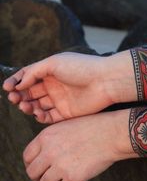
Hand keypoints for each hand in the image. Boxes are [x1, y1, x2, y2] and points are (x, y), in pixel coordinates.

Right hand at [3, 52, 135, 122]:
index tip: (7, 88)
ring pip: (38, 105)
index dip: (16, 82)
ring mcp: (60, 99)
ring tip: (25, 105)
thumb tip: (19, 82)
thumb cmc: (80, 68)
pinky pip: (49, 117)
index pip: (28, 77)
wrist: (104, 81)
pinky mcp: (67, 112)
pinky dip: (40, 116)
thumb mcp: (53, 63)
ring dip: (28, 106)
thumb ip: (33, 72)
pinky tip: (38, 113)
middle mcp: (54, 86)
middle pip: (31, 92)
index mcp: (50, 72)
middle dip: (20, 95)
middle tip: (14, 98)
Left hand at [23, 110, 136, 180]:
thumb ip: (53, 138)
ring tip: (60, 180)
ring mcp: (61, 166)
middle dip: (38, 175)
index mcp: (47, 136)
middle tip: (46, 175)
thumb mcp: (67, 124)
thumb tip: (45, 151)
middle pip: (32, 172)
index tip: (37, 166)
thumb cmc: (93, 126)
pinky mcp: (74, 178)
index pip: (27, 156)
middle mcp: (50, 151)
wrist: (111, 133)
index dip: (30, 163)